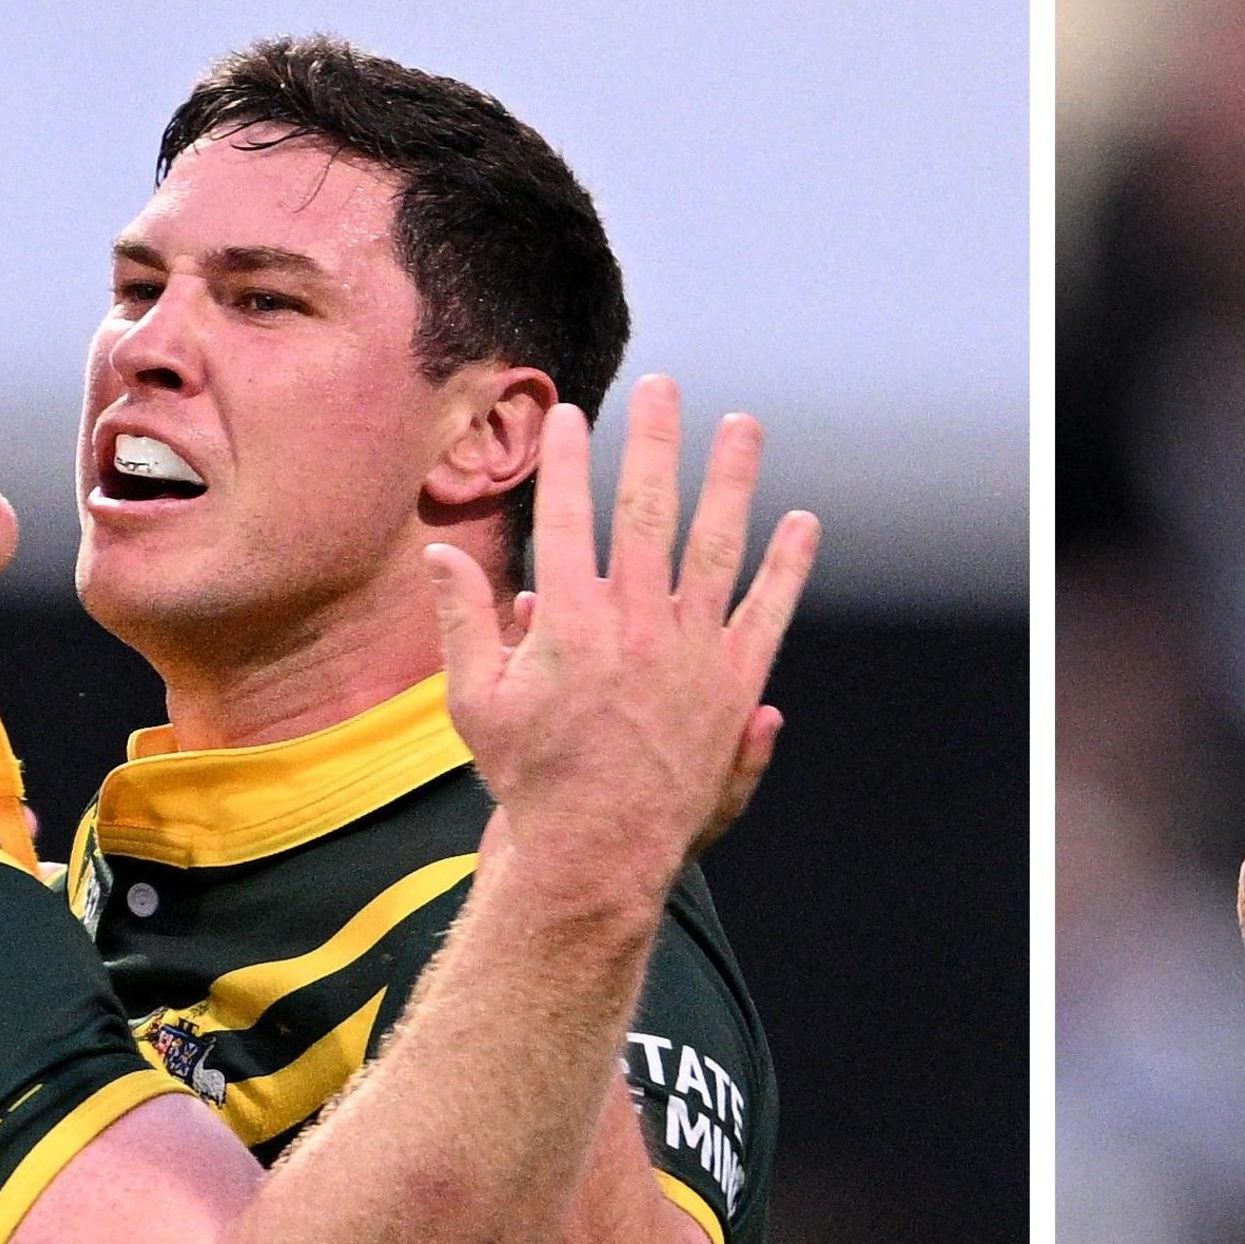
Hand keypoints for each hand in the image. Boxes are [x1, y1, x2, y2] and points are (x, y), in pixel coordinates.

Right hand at [427, 378, 816, 904]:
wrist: (594, 855)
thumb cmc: (529, 781)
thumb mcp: (474, 701)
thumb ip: (462, 620)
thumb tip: (440, 554)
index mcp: (569, 622)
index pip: (566, 517)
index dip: (565, 460)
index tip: (570, 415)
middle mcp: (636, 624)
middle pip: (647, 510)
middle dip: (654, 442)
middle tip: (665, 388)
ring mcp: (692, 653)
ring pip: (716, 544)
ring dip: (731, 479)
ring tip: (744, 426)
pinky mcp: (734, 687)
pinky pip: (767, 613)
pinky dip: (788, 568)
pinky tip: (804, 523)